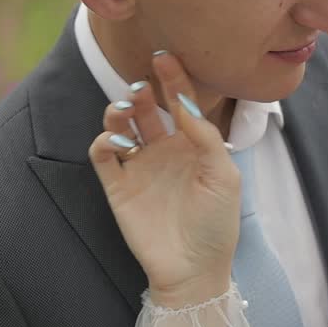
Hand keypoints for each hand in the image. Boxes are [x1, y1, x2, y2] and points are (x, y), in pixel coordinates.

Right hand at [89, 52, 240, 306]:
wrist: (194, 269)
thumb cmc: (217, 224)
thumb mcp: (224, 176)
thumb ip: (206, 137)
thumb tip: (185, 104)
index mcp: (192, 146)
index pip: (180, 103)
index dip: (173, 79)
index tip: (166, 57)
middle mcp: (163, 151)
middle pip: (147, 109)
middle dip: (143, 91)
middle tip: (141, 84)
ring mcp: (139, 167)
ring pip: (122, 125)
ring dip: (120, 110)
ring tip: (127, 107)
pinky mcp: (118, 187)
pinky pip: (103, 154)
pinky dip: (104, 140)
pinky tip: (118, 140)